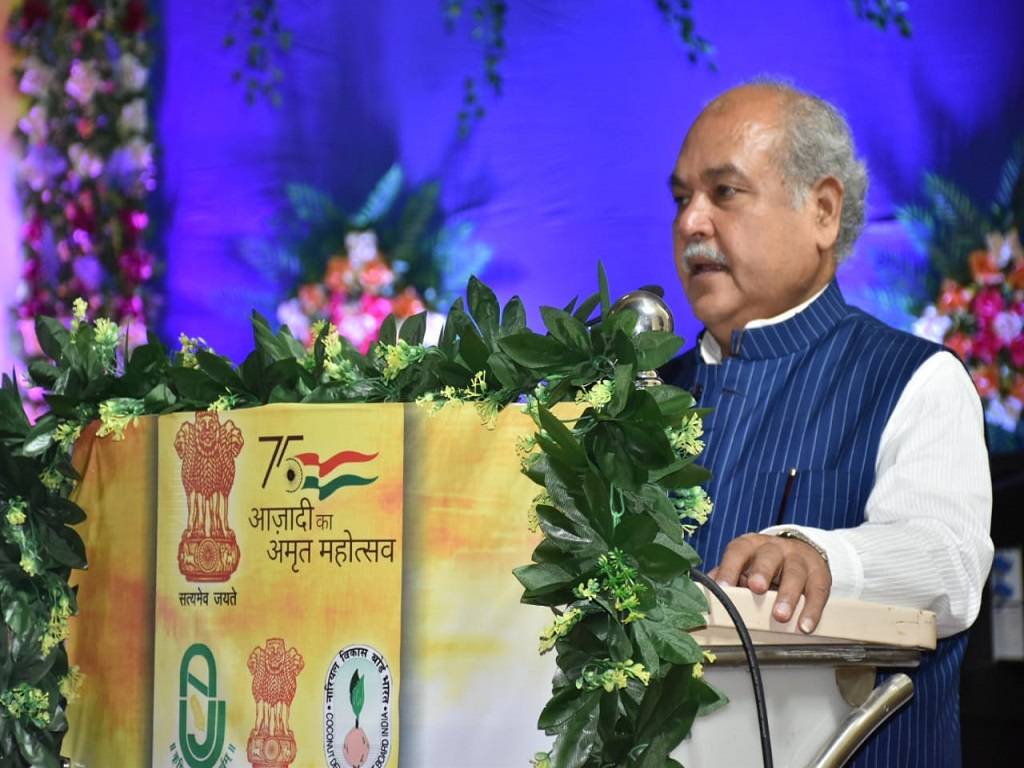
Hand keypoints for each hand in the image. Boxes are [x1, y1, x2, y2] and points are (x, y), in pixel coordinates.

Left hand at [708, 533, 831, 632]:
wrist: (800, 553)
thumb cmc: (763, 564)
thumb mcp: (744, 565)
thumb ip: (727, 576)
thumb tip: (704, 592)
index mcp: (751, 545)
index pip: (738, 551)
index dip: (729, 567)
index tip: (722, 586)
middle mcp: (775, 548)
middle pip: (769, 556)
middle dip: (762, 572)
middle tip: (756, 588)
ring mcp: (799, 559)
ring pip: (795, 573)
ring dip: (788, 595)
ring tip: (781, 616)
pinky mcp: (819, 574)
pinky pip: (817, 591)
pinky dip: (812, 610)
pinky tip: (805, 626)